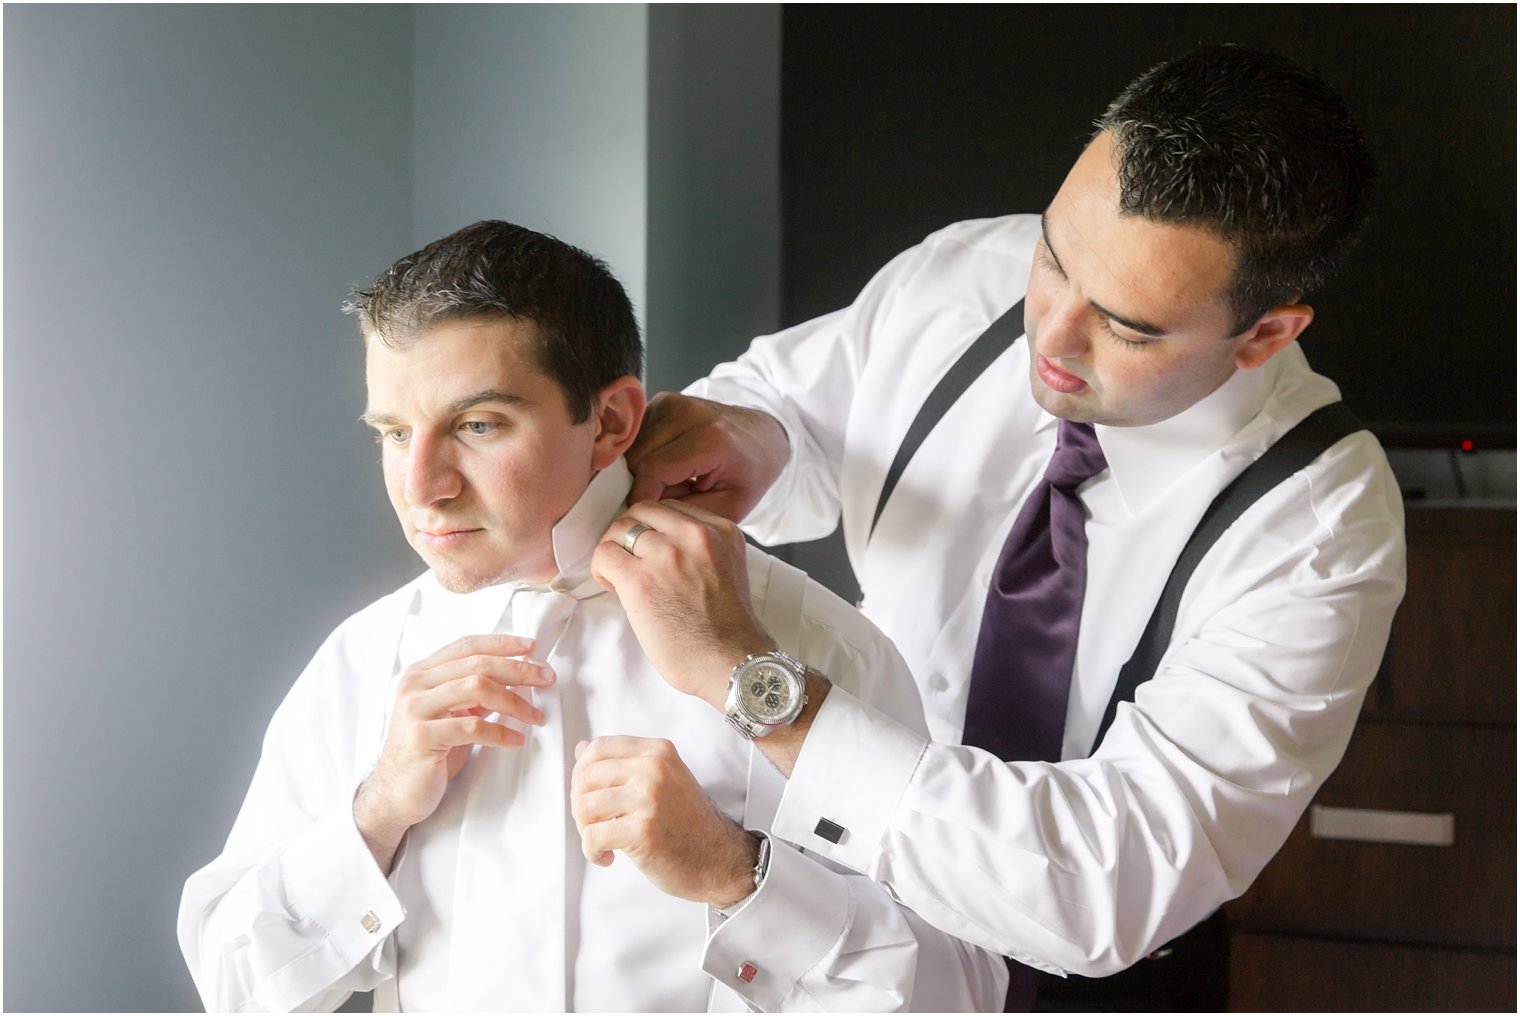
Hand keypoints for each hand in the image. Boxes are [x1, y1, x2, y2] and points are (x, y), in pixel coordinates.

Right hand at [353, 634, 554, 871]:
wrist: (396, 791)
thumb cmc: (429, 751)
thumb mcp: (451, 713)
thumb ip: (473, 692)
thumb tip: (517, 676)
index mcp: (421, 673)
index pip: (467, 645)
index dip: (502, 643)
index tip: (532, 647)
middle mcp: (414, 685)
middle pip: (477, 664)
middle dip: (518, 669)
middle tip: (546, 678)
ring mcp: (415, 709)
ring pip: (476, 688)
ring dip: (514, 702)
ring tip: (536, 716)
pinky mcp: (421, 737)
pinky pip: (471, 727)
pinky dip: (500, 732)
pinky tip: (516, 740)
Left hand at [571, 736, 758, 906]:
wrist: (719, 858)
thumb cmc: (688, 823)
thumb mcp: (662, 779)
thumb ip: (624, 763)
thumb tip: (581, 749)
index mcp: (657, 752)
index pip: (599, 747)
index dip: (582, 772)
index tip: (589, 794)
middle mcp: (654, 769)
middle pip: (585, 776)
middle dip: (579, 805)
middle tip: (593, 825)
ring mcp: (649, 798)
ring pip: (584, 806)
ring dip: (584, 830)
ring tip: (600, 842)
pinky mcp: (643, 831)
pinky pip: (592, 837)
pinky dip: (591, 851)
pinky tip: (606, 857)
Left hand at [592, 500, 772, 706]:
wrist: (732, 663)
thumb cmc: (728, 628)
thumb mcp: (727, 568)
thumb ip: (701, 549)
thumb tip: (658, 546)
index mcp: (720, 530)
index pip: (670, 508)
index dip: (653, 528)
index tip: (649, 549)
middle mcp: (695, 535)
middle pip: (642, 510)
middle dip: (630, 532)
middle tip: (629, 559)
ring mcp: (667, 555)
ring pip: (620, 528)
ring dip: (614, 550)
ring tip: (620, 575)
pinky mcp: (641, 579)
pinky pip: (604, 554)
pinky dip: (601, 568)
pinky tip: (612, 586)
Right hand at [625, 393, 788, 522]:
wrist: (762, 437)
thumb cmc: (749, 474)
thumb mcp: (729, 507)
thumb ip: (684, 512)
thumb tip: (641, 510)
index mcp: (710, 438)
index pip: (652, 471)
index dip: (641, 498)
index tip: (644, 516)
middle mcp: (688, 412)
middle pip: (636, 458)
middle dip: (644, 485)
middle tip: (671, 498)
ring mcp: (673, 403)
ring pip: (631, 447)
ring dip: (642, 470)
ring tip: (674, 481)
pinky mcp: (662, 401)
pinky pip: (635, 436)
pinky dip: (644, 455)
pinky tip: (668, 464)